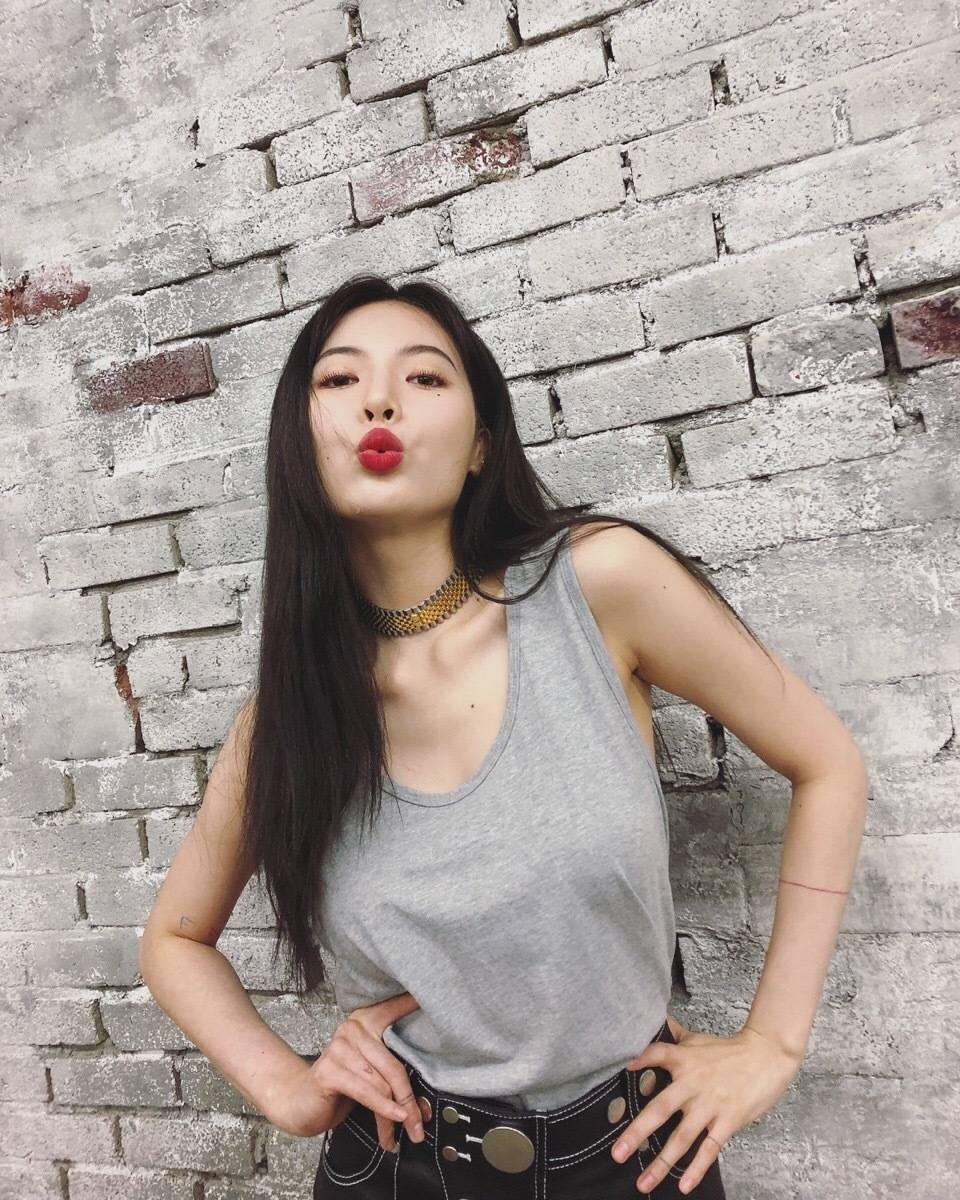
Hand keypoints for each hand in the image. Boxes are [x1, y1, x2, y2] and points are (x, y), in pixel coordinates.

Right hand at [271, 990, 423, 1147]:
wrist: (300, 1103)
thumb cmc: (340, 1088)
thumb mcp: (372, 1080)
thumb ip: (394, 1084)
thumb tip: (425, 1108)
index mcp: (365, 1021)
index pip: (393, 1009)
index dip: (411, 1004)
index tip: (427, 997)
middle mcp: (352, 1029)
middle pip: (394, 1065)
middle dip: (411, 1098)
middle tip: (423, 1122)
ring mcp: (339, 1048)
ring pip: (382, 1083)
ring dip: (398, 1113)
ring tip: (406, 1132)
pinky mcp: (330, 1071)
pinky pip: (367, 1091)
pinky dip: (384, 1109)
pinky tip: (395, 1120)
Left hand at [610, 1016, 801, 1194]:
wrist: (767, 1056)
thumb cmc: (728, 1050)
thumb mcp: (697, 1040)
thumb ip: (673, 1034)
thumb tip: (653, 1020)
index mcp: (683, 1060)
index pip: (656, 1055)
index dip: (639, 1059)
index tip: (623, 1068)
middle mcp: (692, 1084)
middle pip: (660, 1109)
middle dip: (637, 1133)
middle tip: (616, 1154)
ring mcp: (709, 1105)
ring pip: (681, 1137)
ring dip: (661, 1162)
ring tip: (643, 1183)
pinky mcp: (728, 1122)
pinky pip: (709, 1149)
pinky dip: (696, 1168)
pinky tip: (684, 1186)